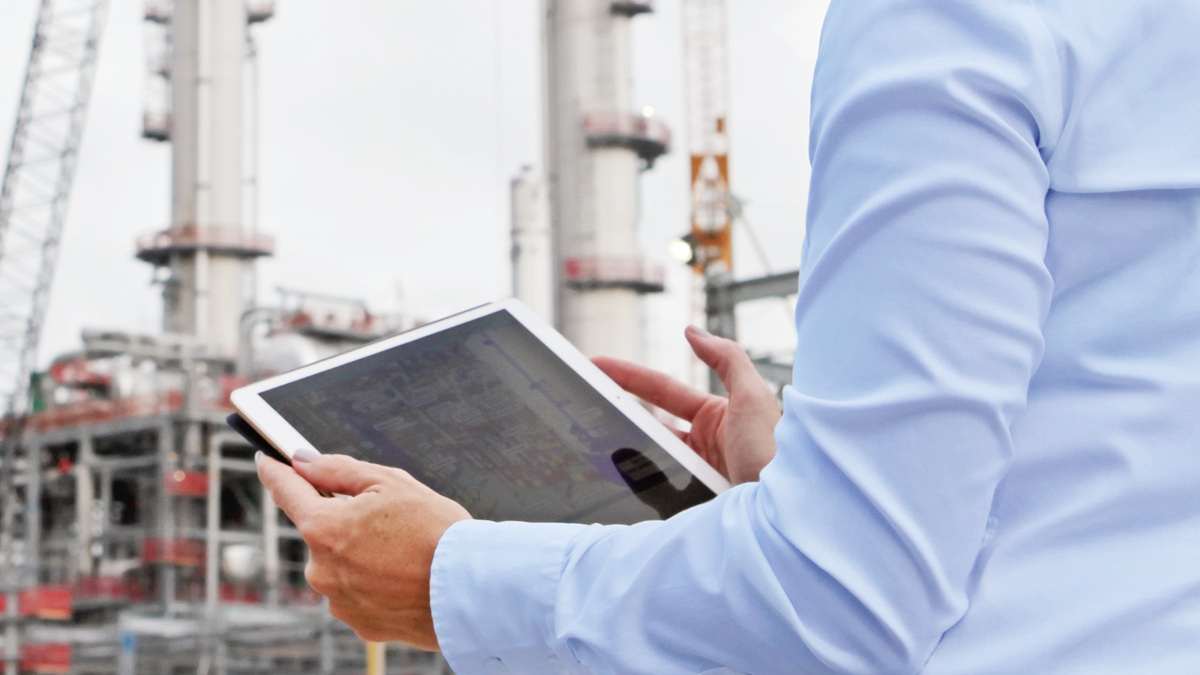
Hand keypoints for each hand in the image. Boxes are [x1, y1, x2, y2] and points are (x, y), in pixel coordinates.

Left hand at [256, 452, 470, 649]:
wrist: (471, 590)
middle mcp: (321, 568)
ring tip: (405, 552)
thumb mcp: (391, 483)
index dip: (275, 471)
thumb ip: (339, 468)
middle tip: (387, 518)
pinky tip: (405, 576)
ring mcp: (338, 601)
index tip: (268, 461)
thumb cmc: (437, 532)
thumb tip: (303, 461)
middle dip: (344, 521)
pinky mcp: (359, 624)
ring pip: (340, 565)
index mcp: (324, 527)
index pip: (286, 491)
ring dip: (361, 555)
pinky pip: (358, 594)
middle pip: (321, 532)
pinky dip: (375, 583)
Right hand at [593, 325, 780, 484]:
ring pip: (650, 456)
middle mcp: (706, 442)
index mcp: (717, 414)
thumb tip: (693, 331)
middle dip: (616, 409)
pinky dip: (637, 482)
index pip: (662, 389)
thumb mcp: (754, 398)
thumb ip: (727, 359)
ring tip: (590, 439)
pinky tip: (616, 477)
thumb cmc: (778, 453)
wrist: (787, 512)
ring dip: (624, 448)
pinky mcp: (692, 499)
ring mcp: (697, 472)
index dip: (627, 375)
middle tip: (579, 401)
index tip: (595, 364)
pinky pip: (656, 488)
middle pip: (649, 422)